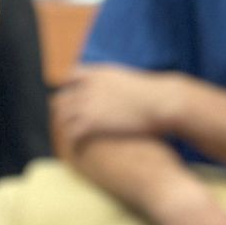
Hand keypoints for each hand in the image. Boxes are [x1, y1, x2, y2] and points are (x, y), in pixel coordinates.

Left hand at [54, 65, 184, 148]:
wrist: (163, 102)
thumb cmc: (157, 95)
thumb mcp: (133, 81)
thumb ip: (121, 84)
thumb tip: (127, 90)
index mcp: (98, 74)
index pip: (71, 76)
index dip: (70, 88)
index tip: (73, 99)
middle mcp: (88, 87)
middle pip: (62, 98)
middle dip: (63, 111)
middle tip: (67, 124)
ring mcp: (87, 104)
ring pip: (63, 117)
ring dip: (66, 128)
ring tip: (71, 141)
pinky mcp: (91, 122)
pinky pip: (72, 133)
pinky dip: (73, 142)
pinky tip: (79, 150)